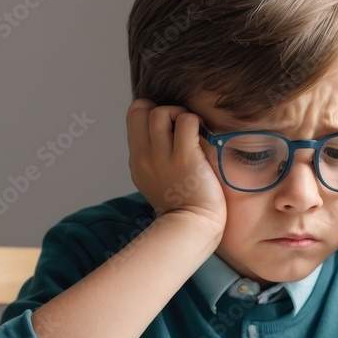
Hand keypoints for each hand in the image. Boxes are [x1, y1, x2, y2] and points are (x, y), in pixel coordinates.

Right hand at [126, 99, 226, 232]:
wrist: (193, 228)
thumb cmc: (183, 206)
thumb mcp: (155, 180)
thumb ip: (154, 158)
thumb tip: (168, 132)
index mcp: (137, 161)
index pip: (134, 115)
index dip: (151, 112)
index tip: (168, 126)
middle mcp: (144, 157)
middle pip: (141, 108)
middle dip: (162, 109)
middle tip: (180, 127)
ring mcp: (162, 158)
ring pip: (161, 112)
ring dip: (180, 114)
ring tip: (192, 131)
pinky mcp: (185, 159)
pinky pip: (186, 121)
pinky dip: (196, 122)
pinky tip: (203, 136)